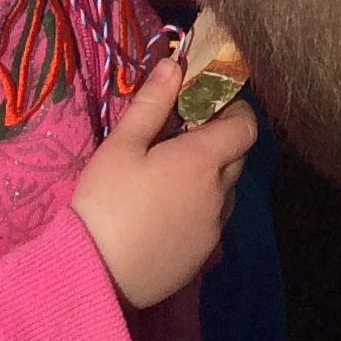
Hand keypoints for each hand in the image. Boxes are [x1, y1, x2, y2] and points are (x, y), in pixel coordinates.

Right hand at [70, 54, 258, 312]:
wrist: (94, 276)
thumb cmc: (105, 204)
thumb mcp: (121, 147)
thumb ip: (152, 104)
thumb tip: (175, 64)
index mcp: (204, 162)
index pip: (246, 127)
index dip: (234, 112)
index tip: (207, 108)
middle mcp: (219, 194)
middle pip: (238, 158)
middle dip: (221, 142)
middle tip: (182, 140)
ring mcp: (214, 229)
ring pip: (227, 192)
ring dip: (211, 179)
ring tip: (171, 179)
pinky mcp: (203, 258)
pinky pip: (213, 223)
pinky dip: (201, 210)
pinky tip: (166, 215)